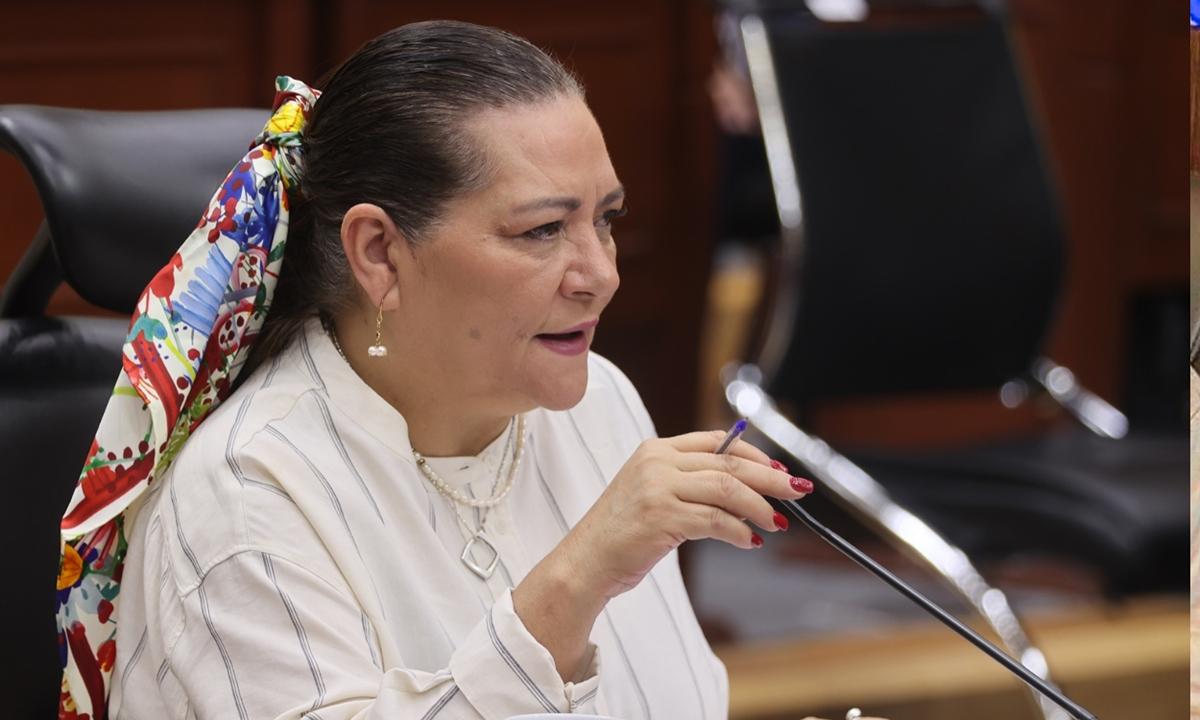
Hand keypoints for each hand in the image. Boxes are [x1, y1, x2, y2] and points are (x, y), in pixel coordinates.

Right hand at [513, 429, 810, 680]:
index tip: (777, 470)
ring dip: (759, 507)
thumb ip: (689, 482)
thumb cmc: (621, 534)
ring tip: (777, 523)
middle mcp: (657, 462)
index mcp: (656, 450)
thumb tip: (744, 489)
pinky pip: (715, 520)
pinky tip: (749, 541)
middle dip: (770, 477)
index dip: (753, 454)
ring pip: (726, 488)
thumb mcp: (653, 494)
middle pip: (728, 462)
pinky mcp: (661, 517)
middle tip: (797, 490)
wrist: (585, 562)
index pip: (716, 441)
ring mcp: (657, 488)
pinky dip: (738, 532)